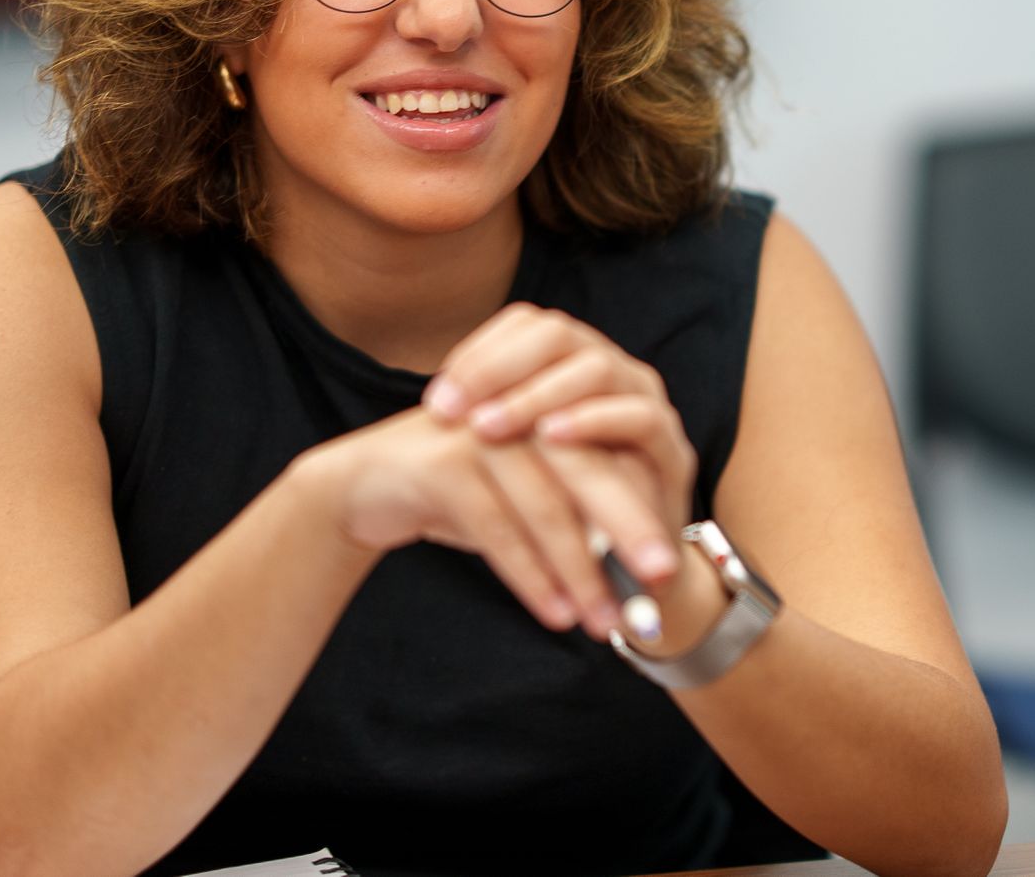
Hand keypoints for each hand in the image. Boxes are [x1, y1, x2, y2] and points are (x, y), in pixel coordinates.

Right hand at [312, 403, 644, 638]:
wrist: (364, 483)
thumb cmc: (462, 490)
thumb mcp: (525, 491)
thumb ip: (580, 506)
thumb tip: (650, 559)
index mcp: (549, 409)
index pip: (611, 453)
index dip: (643, 507)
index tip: (669, 565)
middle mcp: (521, 412)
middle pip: (589, 471)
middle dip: (630, 528)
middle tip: (662, 578)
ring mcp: (481, 434)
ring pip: (546, 506)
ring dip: (580, 571)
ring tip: (606, 623)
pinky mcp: (445, 464)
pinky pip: (499, 528)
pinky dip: (531, 576)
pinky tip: (555, 613)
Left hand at [423, 303, 696, 579]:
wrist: (628, 580)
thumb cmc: (563, 514)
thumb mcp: (522, 462)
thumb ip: (495, 426)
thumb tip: (437, 405)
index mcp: (578, 365)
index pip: (528, 327)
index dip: (479, 354)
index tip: (436, 400)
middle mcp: (616, 373)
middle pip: (558, 334)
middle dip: (497, 370)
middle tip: (451, 413)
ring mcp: (648, 405)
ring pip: (597, 368)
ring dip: (537, 396)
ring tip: (488, 428)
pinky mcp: (673, 450)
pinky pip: (640, 418)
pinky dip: (592, 421)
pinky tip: (550, 438)